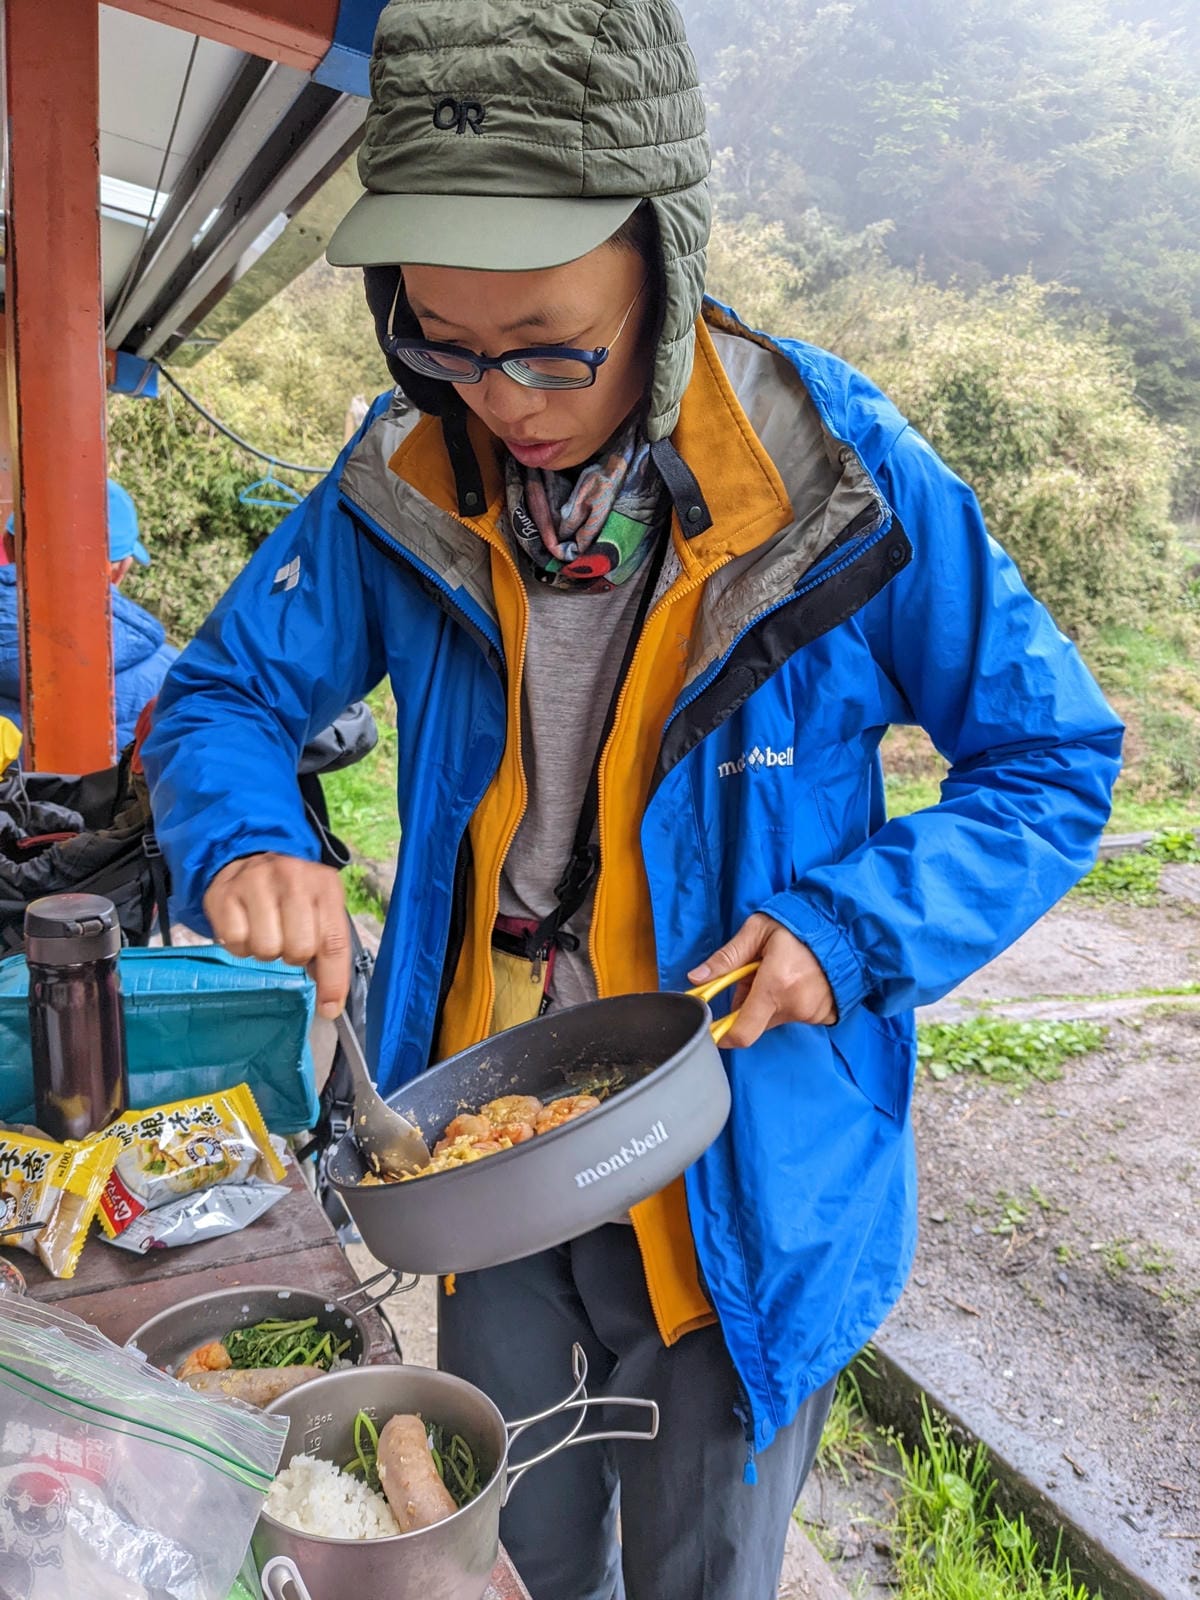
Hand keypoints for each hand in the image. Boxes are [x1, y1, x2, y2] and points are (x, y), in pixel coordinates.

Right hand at [204, 853, 349, 1018]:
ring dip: (266, 951)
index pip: (334, 941)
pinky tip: (246, 928)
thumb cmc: (290, 895)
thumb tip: (329, 1003)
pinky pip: (235, 943)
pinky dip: (240, 946)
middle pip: (299, 949)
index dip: (333, 980)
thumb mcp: (319, 910)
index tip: (330, 1008)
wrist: (248, 858)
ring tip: (266, 932)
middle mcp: (293, 878)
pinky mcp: (225, 893)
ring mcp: (256, 882)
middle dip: (294, 956)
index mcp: (324, 885)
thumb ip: (328, 950)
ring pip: (266, 948)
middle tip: (287, 941)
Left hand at [688, 912, 836, 1047]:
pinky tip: (797, 981)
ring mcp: (812, 1013)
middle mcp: (795, 1005)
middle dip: (748, 1005)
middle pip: (756, 1023)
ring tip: (781, 973)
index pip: (743, 1032)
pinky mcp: (824, 1015)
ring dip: (770, 1002)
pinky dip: (789, 1003)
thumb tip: (696, 979)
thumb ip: (726, 958)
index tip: (715, 1028)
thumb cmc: (798, 924)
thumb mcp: (756, 931)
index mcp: (775, 985)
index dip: (724, 1035)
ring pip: (775, 1018)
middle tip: (756, 976)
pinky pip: (795, 1016)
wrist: (843, 927)